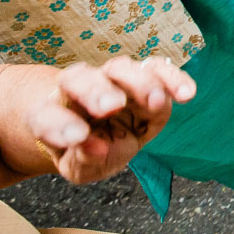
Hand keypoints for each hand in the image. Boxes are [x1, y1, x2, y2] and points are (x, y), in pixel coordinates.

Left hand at [29, 58, 194, 184]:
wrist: (99, 129)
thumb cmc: (84, 149)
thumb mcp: (78, 165)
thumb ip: (83, 160)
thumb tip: (97, 147)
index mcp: (52, 112)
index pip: (46, 114)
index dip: (59, 125)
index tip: (76, 138)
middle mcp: (79, 89)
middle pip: (80, 79)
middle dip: (96, 91)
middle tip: (111, 107)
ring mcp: (112, 80)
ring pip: (120, 68)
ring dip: (139, 82)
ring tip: (156, 101)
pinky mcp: (145, 78)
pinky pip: (158, 70)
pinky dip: (173, 78)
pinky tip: (187, 94)